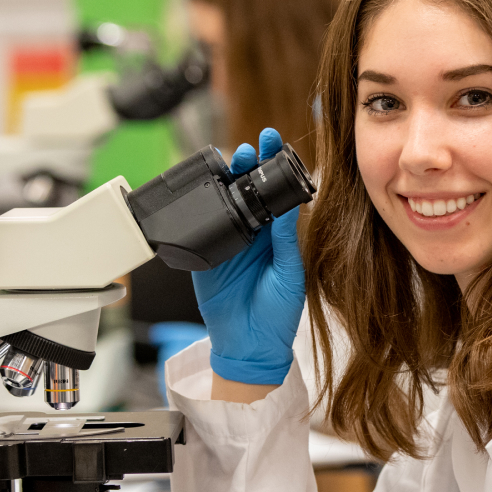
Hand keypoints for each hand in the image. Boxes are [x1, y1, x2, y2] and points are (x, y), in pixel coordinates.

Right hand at [192, 128, 304, 384]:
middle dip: (248, 167)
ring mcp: (228, 244)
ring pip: (224, 204)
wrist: (250, 346)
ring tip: (233, 160)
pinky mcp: (205, 256)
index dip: (275, 170)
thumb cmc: (278, 314)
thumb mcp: (289, 273)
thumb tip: (286, 207)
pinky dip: (201, 210)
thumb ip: (285, 240)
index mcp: (276, 237)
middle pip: (247, 192)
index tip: (277, 145)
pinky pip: (202, 229)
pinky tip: (205, 191)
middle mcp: (253, 236)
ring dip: (227, 181)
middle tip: (252, 148)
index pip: (275, 196)